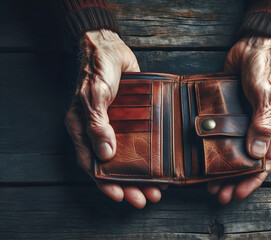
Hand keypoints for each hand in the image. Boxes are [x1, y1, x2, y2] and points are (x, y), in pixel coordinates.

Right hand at [65, 29, 164, 207]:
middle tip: (145, 199)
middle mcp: (100, 132)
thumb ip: (97, 124)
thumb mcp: (94, 95)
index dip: (106, 183)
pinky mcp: (133, 118)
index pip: (93, 165)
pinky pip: (142, 141)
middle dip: (128, 185)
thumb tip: (105, 154)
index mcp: (83, 130)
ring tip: (158, 189)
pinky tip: (162, 165)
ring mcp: (118, 126)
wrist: (109, 46)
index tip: (120, 196)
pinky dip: (150, 155)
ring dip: (142, 175)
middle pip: (114, 167)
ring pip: (130, 158)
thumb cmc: (97, 69)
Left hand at [207, 37, 270, 203]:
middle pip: (249, 161)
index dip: (253, 180)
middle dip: (235, 180)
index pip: (267, 160)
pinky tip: (204, 158)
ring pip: (235, 152)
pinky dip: (216, 148)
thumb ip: (262, 123)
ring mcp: (245, 121)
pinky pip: (223, 135)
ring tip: (210, 184)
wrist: (251, 46)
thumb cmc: (264, 68)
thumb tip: (255, 153)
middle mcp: (262, 127)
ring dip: (224, 168)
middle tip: (219, 194)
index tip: (238, 193)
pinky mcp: (231, 114)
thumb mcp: (265, 95)